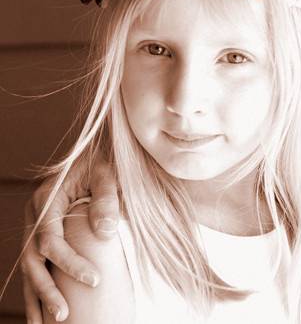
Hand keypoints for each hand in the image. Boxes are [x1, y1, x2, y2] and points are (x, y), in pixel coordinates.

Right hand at [21, 160, 119, 322]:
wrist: (98, 154)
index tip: (94, 280)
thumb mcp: (109, 175)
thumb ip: (107, 200)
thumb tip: (106, 233)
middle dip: (47, 290)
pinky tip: (44, 314)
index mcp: (47, 199)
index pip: (50, 240)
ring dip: (37, 297)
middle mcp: (35, 215)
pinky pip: (36, 267)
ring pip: (29, 268)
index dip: (69, 263)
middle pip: (33, 260)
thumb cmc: (106, 164)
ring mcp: (36, 227)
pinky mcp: (43, 236)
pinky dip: (38, 290)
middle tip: (65, 314)